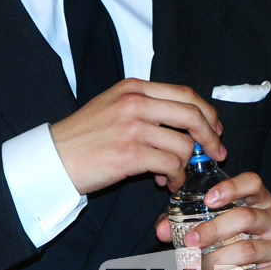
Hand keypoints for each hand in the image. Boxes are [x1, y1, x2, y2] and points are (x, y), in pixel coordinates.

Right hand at [49, 78, 224, 194]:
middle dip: (210, 136)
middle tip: (215, 153)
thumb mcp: (113, 105)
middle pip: (192, 114)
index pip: (185, 93)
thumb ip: (145, 106)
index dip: (206, 112)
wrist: (55, 157)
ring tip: (174, 174)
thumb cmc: (84, 136)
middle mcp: (136, 102)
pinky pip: (171, 165)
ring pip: (184, 143)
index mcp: (134, 87)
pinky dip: (175, 177)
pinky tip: (166, 182)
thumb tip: (182, 123)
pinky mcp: (131, 154)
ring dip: (186, 164)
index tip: (214, 129)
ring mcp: (134, 127)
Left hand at [156, 172, 270, 269]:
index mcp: (260, 199)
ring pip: (247, 248)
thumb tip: (162, 230)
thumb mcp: (219, 224)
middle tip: (190, 240)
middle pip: (246, 217)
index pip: (253, 182)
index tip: (208, 199)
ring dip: (216, 260)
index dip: (231, 187)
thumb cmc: (240, 239)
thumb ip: (189, 221)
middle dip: (213, 229)